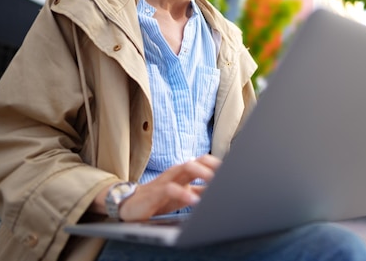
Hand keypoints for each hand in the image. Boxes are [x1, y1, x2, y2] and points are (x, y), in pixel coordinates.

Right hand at [92, 154, 220, 220]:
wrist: (131, 205)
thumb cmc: (161, 198)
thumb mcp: (185, 195)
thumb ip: (202, 192)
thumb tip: (224, 192)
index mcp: (185, 172)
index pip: (204, 161)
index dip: (219, 164)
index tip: (235, 170)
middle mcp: (177, 172)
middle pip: (197, 161)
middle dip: (213, 166)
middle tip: (228, 175)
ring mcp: (166, 180)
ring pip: (185, 168)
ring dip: (201, 174)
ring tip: (215, 183)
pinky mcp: (156, 192)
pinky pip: (171, 189)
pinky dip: (183, 194)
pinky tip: (193, 200)